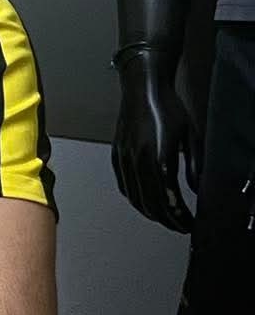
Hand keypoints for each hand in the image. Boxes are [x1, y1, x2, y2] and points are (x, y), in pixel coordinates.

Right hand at [112, 52, 197, 232]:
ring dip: (151, 213)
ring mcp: (124, 159)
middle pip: (151, 204)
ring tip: (165, 218)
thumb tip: (198, 190)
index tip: (190, 224)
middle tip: (180, 227)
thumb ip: (195, 166)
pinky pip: (124, 186)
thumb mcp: (191, 136)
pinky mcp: (117, 155)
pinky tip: (145, 201)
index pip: (168, 199)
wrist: (143, 88)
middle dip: (167, 220)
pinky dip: (135, 199)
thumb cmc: (167, 108)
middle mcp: (138, 161)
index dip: (180, 217)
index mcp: (158, 157)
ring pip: (135, 198)